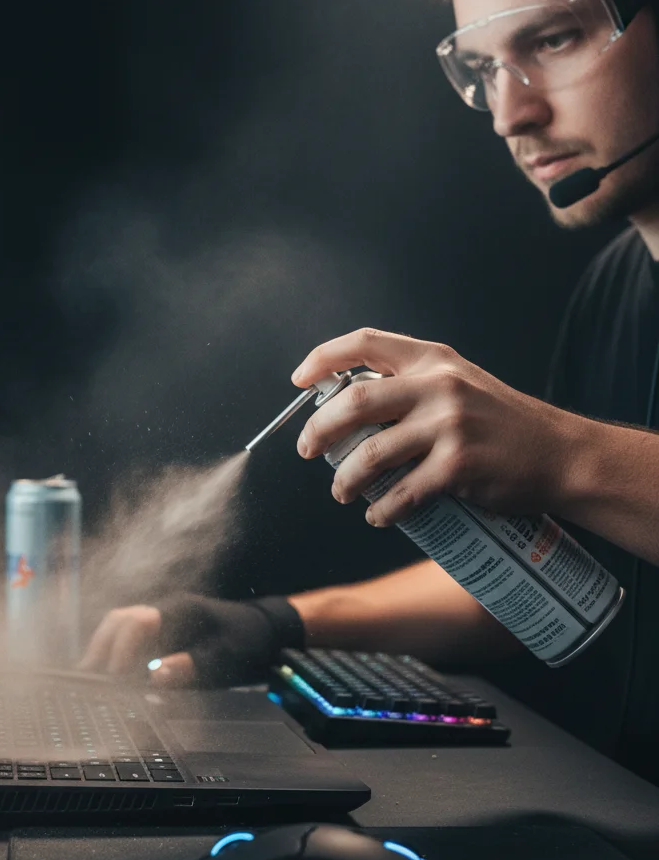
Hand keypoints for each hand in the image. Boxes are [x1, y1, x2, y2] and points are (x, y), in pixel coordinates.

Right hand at [78, 595, 304, 686]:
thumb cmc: (249, 642)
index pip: (136, 623)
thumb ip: (189, 666)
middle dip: (100, 647)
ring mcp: (164, 617)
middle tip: (86, 676)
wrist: (269, 631)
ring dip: (105, 648)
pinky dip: (118, 651)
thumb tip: (154, 676)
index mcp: (179, 610)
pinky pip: (133, 635)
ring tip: (91, 676)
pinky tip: (112, 672)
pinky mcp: (166, 630)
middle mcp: (166, 609)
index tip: (114, 678)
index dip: (121, 651)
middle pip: (119, 620)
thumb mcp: (225, 659)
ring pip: (122, 625)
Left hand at [292, 328, 577, 526]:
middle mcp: (439, 386)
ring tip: (342, 492)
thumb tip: (346, 409)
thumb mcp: (458, 385)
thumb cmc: (501, 423)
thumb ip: (410, 388)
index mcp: (433, 360)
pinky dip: (381, 511)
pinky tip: (377, 515)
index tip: (298, 380)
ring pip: (370, 455)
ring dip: (345, 480)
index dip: (323, 359)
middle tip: (307, 450)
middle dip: (318, 430)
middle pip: (354, 402)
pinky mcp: (458, 467)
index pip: (364, 344)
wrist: (561, 455)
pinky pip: (401, 494)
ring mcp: (449, 426)